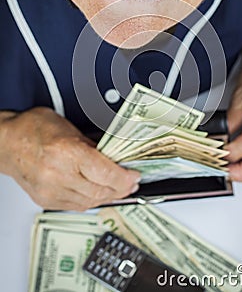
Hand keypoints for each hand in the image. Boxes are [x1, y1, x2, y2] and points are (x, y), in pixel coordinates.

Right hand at [0, 107, 139, 209]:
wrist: (7, 143)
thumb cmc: (35, 129)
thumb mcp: (70, 129)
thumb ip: (93, 146)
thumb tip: (113, 158)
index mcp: (66, 152)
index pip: (105, 173)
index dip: (125, 178)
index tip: (134, 176)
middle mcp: (58, 174)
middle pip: (100, 190)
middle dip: (121, 189)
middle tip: (131, 183)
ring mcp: (51, 191)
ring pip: (90, 202)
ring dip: (108, 197)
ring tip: (118, 189)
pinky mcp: (46, 200)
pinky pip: (76, 206)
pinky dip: (91, 200)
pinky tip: (98, 193)